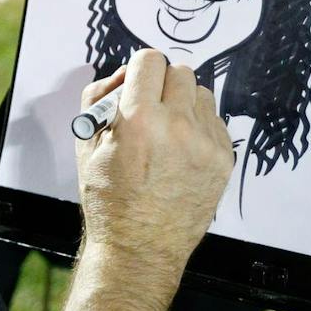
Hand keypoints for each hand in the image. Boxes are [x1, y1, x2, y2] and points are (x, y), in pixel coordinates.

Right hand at [73, 49, 233, 277]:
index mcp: (139, 119)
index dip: (138, 70)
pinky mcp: (224, 159)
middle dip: (161, 84)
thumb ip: (99, 98)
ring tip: (168, 131)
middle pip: (179, 70)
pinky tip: (183, 150)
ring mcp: (206, 144)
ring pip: (201, 92)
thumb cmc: (110, 200)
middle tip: (150, 108)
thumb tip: (124, 75)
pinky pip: (215, 120)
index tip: (135, 85)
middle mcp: (177, 127)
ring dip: (184, 102)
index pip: (149, 59)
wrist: (140, 250)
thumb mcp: (86, 145)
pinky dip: (200, 126)